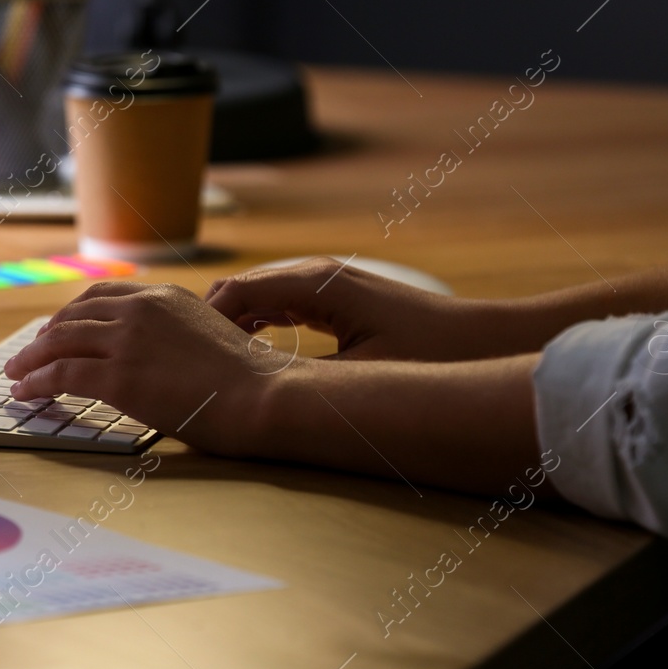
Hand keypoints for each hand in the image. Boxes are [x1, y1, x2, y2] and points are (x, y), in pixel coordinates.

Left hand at [4, 281, 283, 455]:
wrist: (264, 395)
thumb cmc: (249, 380)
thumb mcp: (211, 335)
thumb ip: (177, 334)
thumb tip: (159, 354)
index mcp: (164, 295)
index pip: (103, 294)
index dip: (72, 312)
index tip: (57, 327)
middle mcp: (140, 308)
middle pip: (74, 315)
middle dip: (45, 335)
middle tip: (28, 352)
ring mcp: (127, 340)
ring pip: (59, 342)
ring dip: (30, 358)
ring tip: (15, 373)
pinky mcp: (119, 376)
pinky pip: (61, 375)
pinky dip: (36, 382)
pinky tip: (25, 392)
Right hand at [205, 257, 500, 361]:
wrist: (485, 340)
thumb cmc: (431, 356)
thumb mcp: (363, 376)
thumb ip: (304, 380)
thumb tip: (254, 393)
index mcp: (318, 285)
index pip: (238, 292)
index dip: (203, 323)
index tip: (181, 358)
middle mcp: (319, 275)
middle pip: (243, 289)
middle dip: (210, 322)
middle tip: (184, 364)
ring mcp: (330, 283)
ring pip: (260, 295)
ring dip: (233, 322)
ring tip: (208, 361)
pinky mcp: (341, 297)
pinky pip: (283, 303)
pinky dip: (259, 323)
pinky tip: (249, 353)